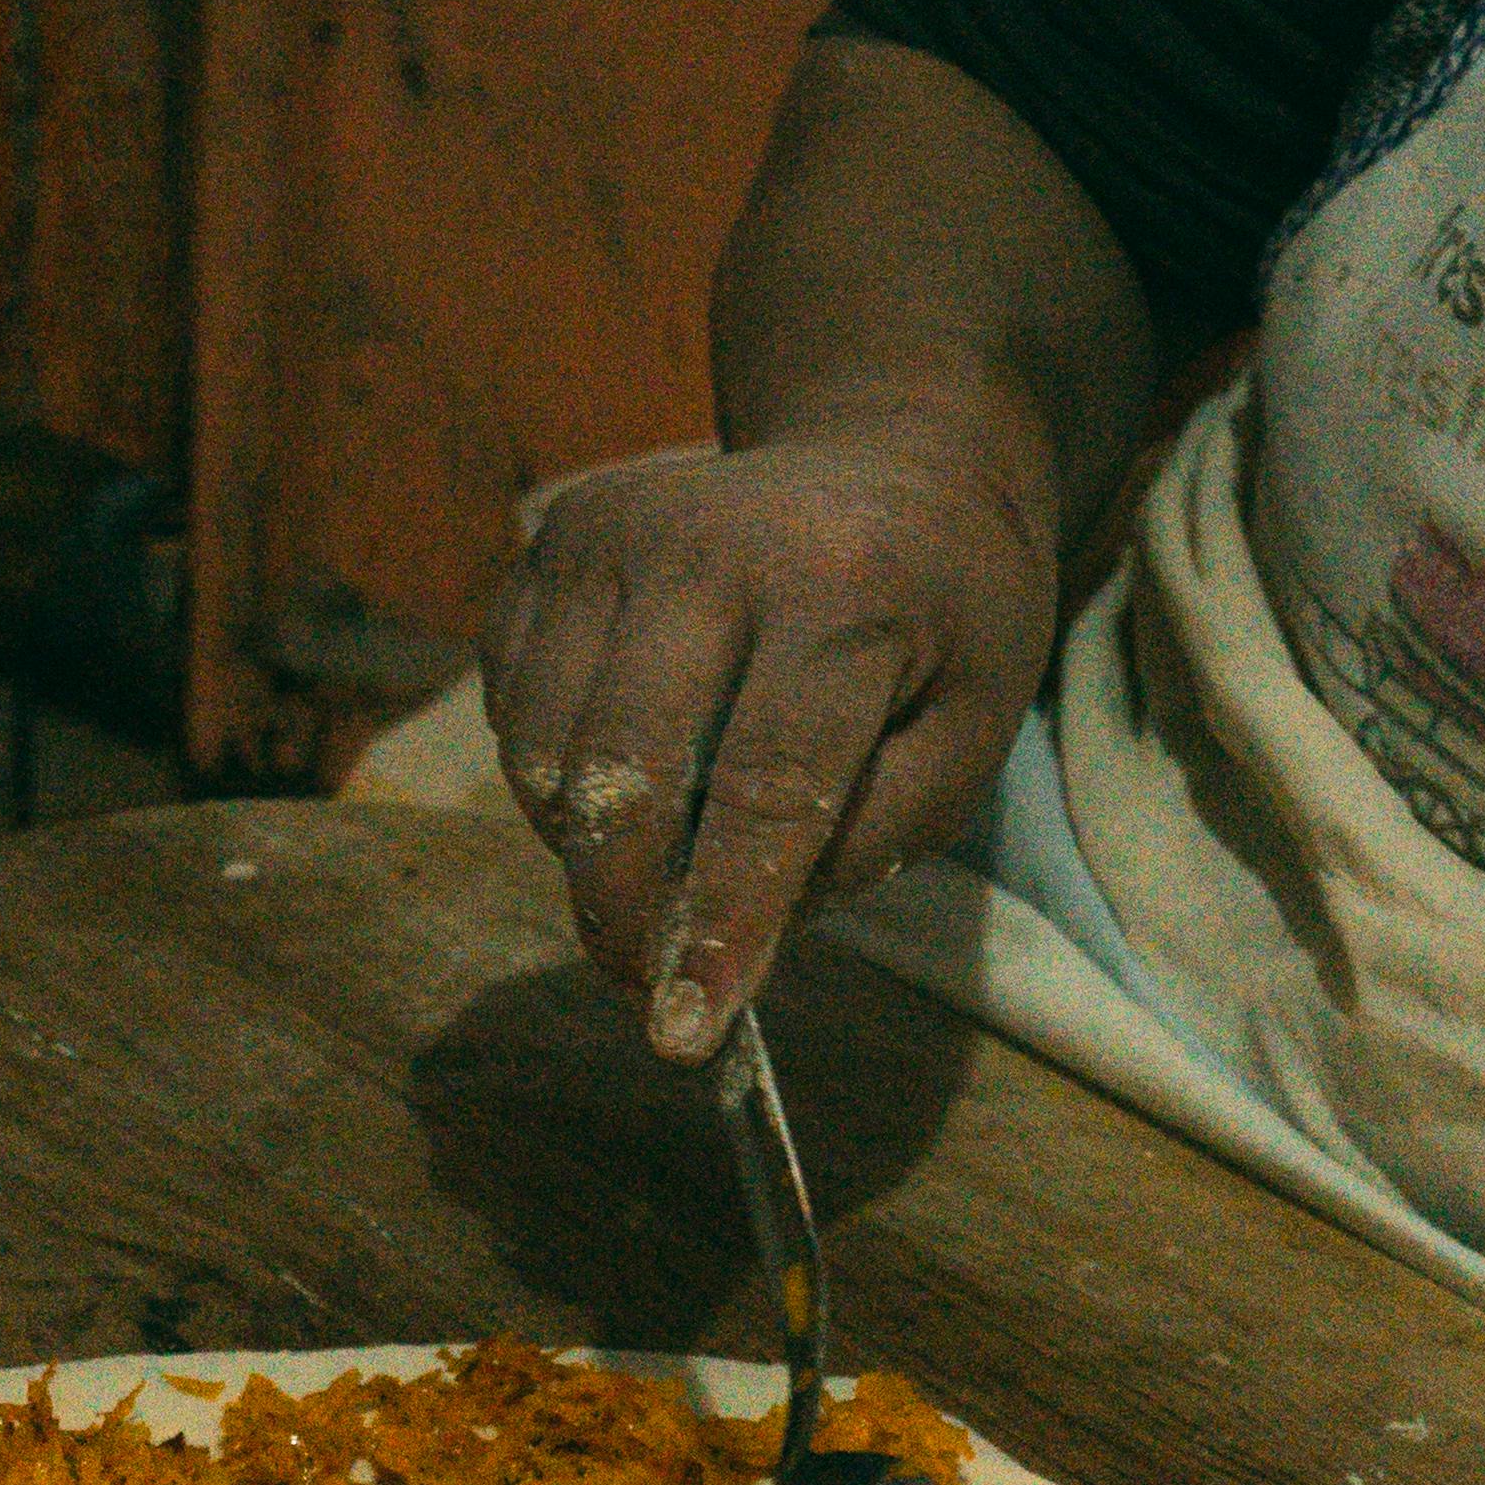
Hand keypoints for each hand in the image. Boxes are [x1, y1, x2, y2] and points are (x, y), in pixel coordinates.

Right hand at [479, 416, 1059, 1058]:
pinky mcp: (554, 538)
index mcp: (846, 586)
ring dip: (585, 846)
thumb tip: (738, 932)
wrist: (892, 456)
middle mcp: (711, 540)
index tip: (685, 1029)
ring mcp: (615, 528)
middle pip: (625, 767)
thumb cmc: (945, 620)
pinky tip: (627, 771)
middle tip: (647, 987)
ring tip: (657, 866)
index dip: (720, 920)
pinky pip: (514, 704)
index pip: (766, 785)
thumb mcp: (970, 733)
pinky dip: (553, 774)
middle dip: (622, 908)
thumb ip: (870, 836)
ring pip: (546, 746)